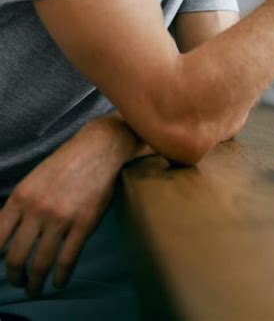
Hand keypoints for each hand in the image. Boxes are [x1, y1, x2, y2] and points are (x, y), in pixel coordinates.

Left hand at [0, 114, 145, 296]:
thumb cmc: (65, 163)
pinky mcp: (83, 224)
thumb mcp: (33, 180)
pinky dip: (60, 276)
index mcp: (20, 197)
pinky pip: (67, 259)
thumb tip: (6, 236)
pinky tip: (58, 281)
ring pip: (40, 263)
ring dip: (35, 282)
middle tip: (18, 282)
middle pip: (15, 257)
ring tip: (35, 288)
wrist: (98, 149)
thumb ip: (20, 206)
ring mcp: (60, 219)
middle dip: (14, 277)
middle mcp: (37, 210)